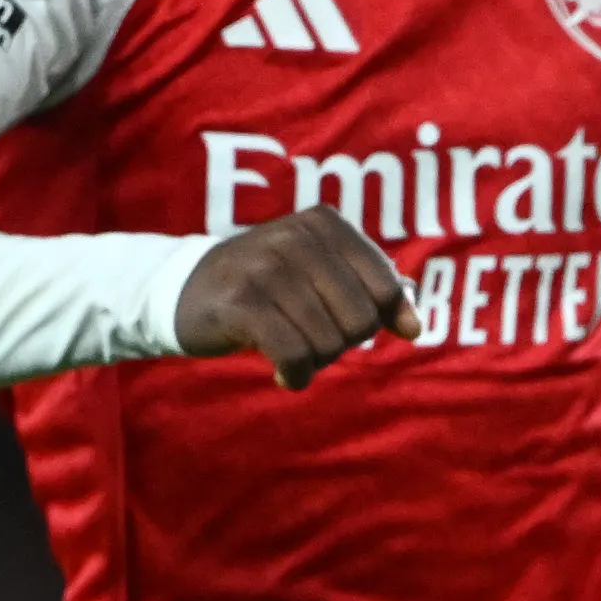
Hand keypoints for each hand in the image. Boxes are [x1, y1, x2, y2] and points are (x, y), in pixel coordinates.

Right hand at [177, 211, 419, 388]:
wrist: (185, 290)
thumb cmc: (269, 287)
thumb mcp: (321, 274)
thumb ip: (374, 290)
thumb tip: (415, 325)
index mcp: (324, 224)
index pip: (386, 287)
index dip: (385, 318)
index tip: (368, 329)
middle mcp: (296, 237)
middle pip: (360, 320)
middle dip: (343, 343)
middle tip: (315, 340)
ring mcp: (265, 267)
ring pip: (328, 342)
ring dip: (316, 361)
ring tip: (294, 352)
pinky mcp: (240, 302)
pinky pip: (294, 355)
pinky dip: (296, 376)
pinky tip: (285, 375)